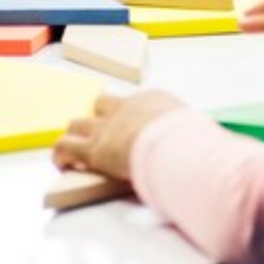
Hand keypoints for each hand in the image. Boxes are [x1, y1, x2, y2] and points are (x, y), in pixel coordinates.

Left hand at [53, 91, 187, 181]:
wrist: (174, 146)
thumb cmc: (191, 140)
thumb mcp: (197, 127)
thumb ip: (189, 133)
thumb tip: (202, 142)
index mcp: (152, 99)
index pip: (136, 101)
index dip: (130, 115)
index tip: (133, 127)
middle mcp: (125, 108)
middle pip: (101, 105)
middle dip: (99, 117)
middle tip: (101, 133)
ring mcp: (106, 128)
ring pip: (77, 123)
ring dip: (76, 135)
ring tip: (75, 148)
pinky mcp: (93, 149)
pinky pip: (65, 147)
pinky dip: (61, 154)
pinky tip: (63, 163)